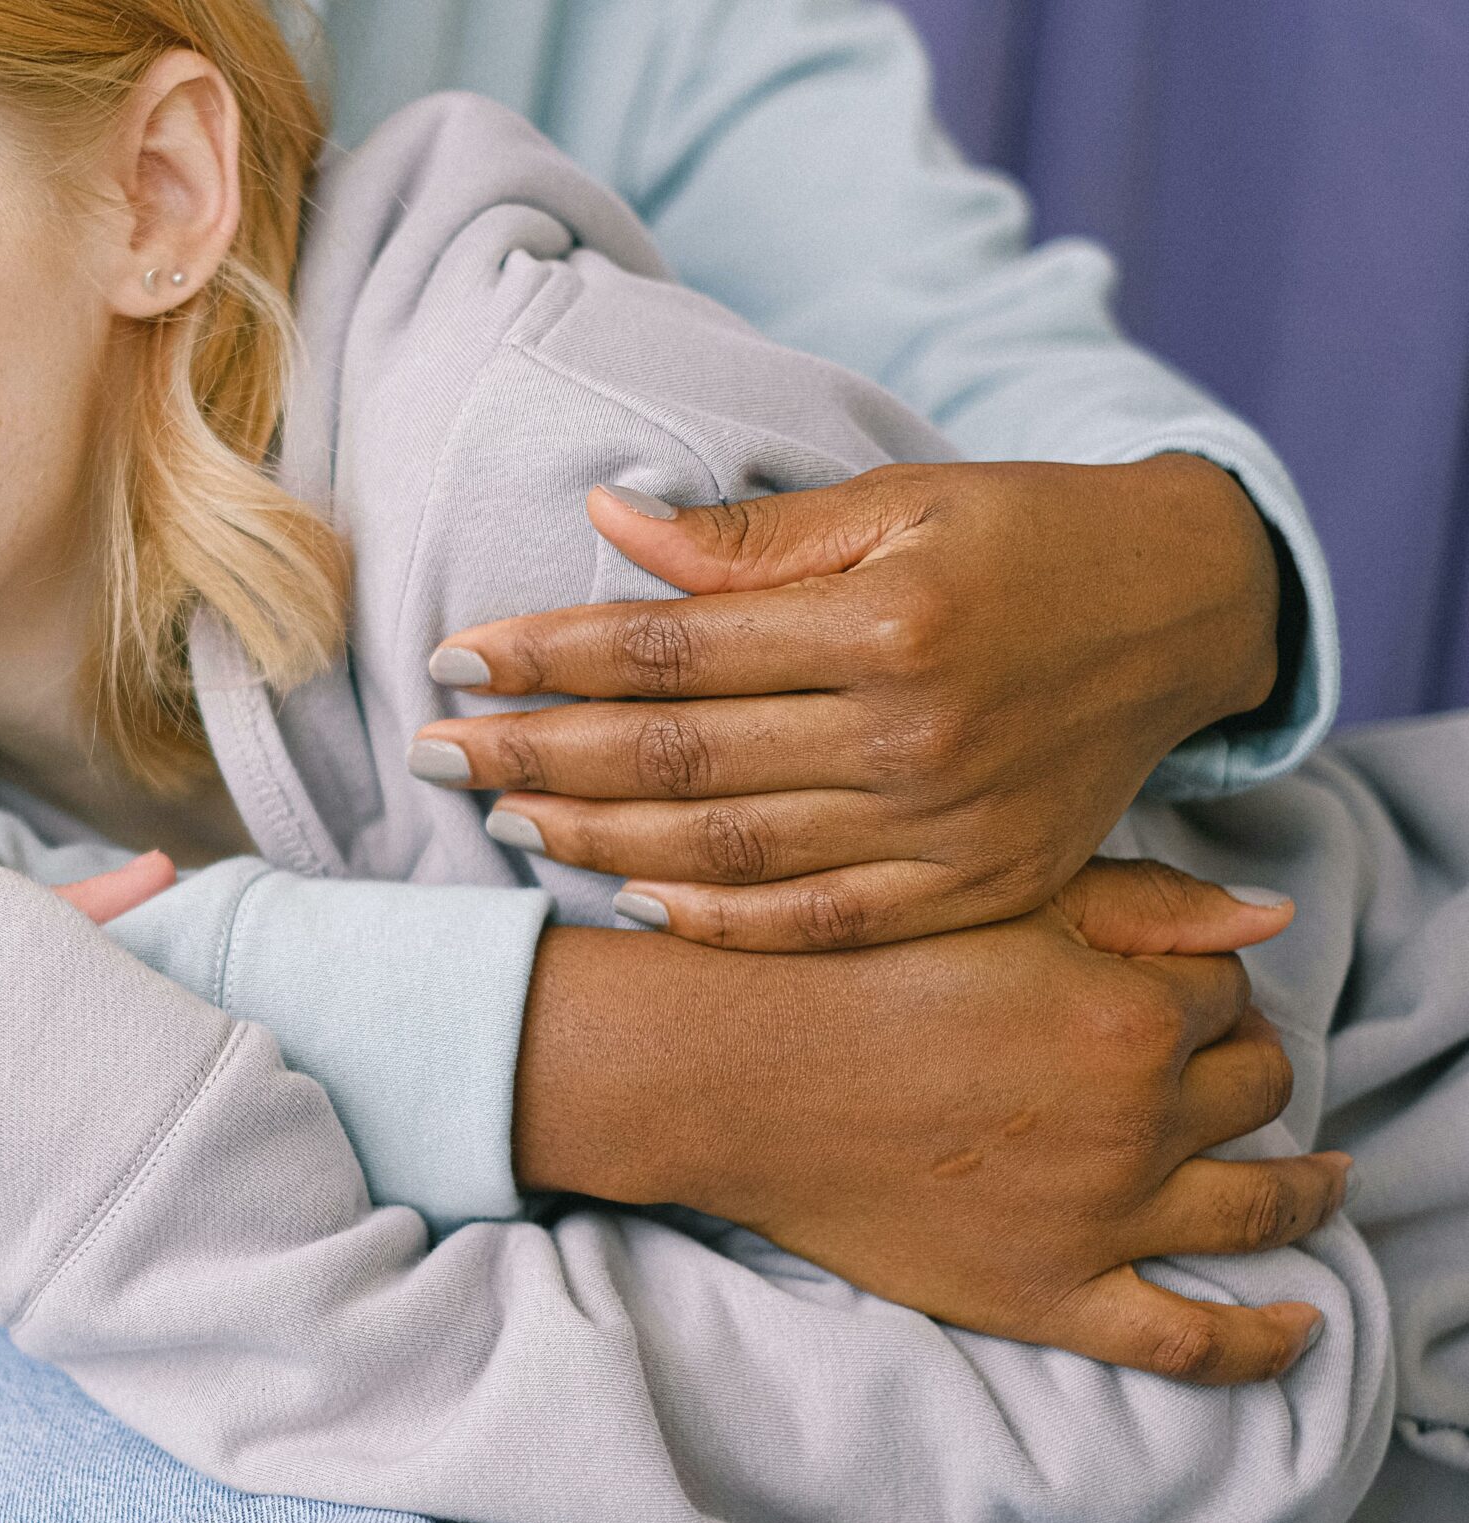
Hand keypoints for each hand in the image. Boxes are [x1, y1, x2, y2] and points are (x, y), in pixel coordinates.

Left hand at [414, 456, 1280, 949]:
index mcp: (887, 623)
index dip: (550, 656)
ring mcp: (945, 828)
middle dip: (537, 755)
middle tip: (434, 751)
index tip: (456, 659)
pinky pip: (820, 923)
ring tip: (504, 816)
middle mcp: (912, 736)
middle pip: (677, 760)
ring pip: (728, 852)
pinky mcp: (976, 887)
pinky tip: (630, 901)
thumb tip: (608, 520)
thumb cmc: (1025, 534)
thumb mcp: (899, 502)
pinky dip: (718, 921)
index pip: (672, 650)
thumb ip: (752, 537)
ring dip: (597, 841)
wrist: (1186, 612)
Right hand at [513, 859, 1350, 1383]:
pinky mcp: (1050, 1296)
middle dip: (1240, 1058)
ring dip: (1305, 1185)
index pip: (1224, 985)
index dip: (1194, 975)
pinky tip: (1302, 1325)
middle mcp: (1137, 1119)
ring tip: (1321, 1179)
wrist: (731, 1072)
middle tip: (1204, 1055)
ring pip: (1259, 1201)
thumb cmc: (846, 967)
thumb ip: (1143, 902)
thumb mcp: (992, 898)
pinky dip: (1262, 1341)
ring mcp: (1101, 1218)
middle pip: (1255, 1083)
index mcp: (1130, 1012)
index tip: (1151, 976)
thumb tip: (1273, 919)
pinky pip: (1189, 1342)